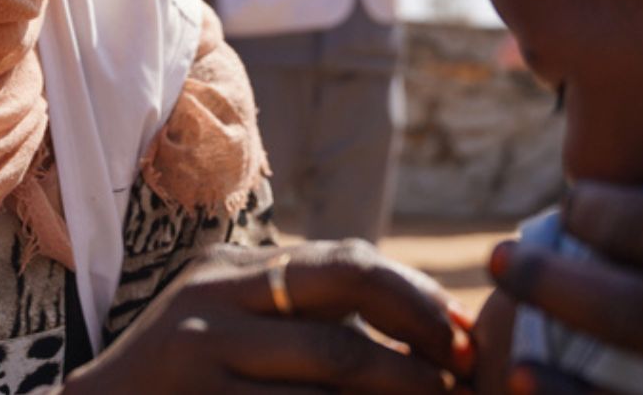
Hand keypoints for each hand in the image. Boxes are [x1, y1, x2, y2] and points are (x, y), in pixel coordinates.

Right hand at [65, 239, 474, 393]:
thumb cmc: (180, 387)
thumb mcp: (225, 329)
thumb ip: (297, 314)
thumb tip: (425, 321)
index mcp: (229, 271)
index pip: (344, 260)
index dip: (414, 295)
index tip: (461, 334)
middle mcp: (214, 298)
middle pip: (344, 290)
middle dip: (418, 329)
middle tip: (462, 370)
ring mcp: (202, 354)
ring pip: (333, 363)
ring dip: (400, 387)